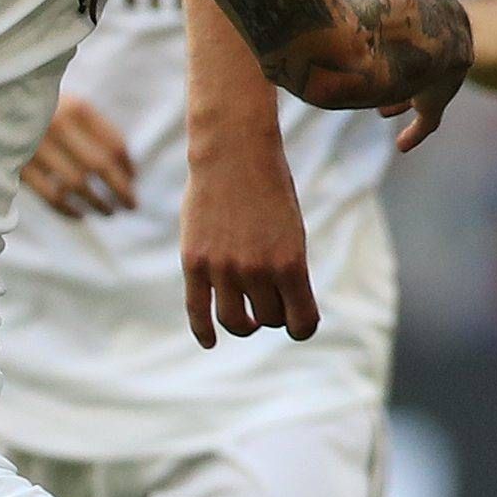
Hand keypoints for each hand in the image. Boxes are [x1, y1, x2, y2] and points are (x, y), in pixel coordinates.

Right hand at [20, 96, 136, 218]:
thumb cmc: (41, 107)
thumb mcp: (69, 105)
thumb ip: (96, 131)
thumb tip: (128, 173)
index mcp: (76, 107)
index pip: (114, 143)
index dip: (128, 167)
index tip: (133, 181)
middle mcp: (57, 123)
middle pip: (99, 166)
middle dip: (120, 191)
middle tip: (132, 206)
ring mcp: (35, 144)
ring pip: (76, 183)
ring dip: (97, 203)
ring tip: (109, 212)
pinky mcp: (17, 164)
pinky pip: (49, 195)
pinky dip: (68, 209)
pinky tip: (80, 215)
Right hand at [183, 128, 314, 345]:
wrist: (234, 154)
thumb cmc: (270, 192)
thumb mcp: (293, 232)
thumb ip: (288, 272)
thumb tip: (282, 310)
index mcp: (290, 264)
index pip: (301, 323)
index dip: (302, 325)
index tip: (298, 319)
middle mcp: (257, 271)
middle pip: (269, 320)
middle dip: (273, 313)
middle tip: (271, 297)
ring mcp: (223, 268)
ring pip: (236, 322)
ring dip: (245, 324)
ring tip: (249, 316)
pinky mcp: (195, 262)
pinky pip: (198, 311)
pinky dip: (204, 332)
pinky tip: (210, 342)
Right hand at [370, 0, 470, 153]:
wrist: (414, 31)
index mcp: (451, 25)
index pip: (437, 34)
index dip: (417, 37)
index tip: (401, 39)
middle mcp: (456, 57)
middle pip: (433, 68)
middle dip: (413, 75)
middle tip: (394, 77)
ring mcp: (447, 83)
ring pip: (426, 96)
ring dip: (404, 99)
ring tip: (383, 108)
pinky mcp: (433, 106)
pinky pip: (427, 124)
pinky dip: (415, 132)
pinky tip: (403, 145)